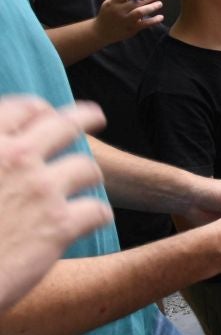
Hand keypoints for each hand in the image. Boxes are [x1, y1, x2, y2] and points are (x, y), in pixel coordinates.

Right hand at [0, 98, 111, 309]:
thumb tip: (6, 151)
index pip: (24, 109)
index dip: (39, 111)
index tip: (46, 113)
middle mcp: (16, 157)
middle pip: (66, 125)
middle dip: (84, 117)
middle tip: (94, 116)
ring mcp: (41, 190)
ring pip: (86, 168)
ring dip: (87, 175)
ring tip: (86, 181)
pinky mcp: (59, 225)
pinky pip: (97, 211)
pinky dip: (97, 216)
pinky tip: (92, 221)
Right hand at [94, 0, 164, 45]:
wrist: (101, 31)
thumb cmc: (108, 15)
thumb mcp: (110, 4)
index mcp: (113, 3)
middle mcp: (119, 11)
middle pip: (136, 2)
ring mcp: (125, 20)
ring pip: (140, 12)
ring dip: (152, 7)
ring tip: (160, 3)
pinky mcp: (131, 29)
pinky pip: (144, 24)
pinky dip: (154, 20)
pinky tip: (160, 17)